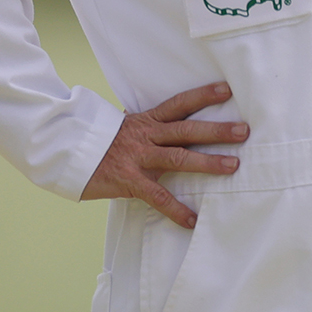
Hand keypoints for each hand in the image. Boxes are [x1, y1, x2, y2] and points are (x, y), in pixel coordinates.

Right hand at [80, 81, 245, 228]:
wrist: (66, 152)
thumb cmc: (101, 142)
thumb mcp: (128, 127)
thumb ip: (152, 127)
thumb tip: (177, 126)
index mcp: (147, 120)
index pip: (179, 104)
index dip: (203, 95)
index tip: (227, 90)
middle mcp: (146, 135)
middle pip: (186, 130)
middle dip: (217, 131)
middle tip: (244, 131)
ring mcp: (138, 157)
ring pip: (178, 157)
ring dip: (207, 163)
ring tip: (233, 166)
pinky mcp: (128, 180)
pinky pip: (157, 196)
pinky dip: (176, 210)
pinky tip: (192, 220)